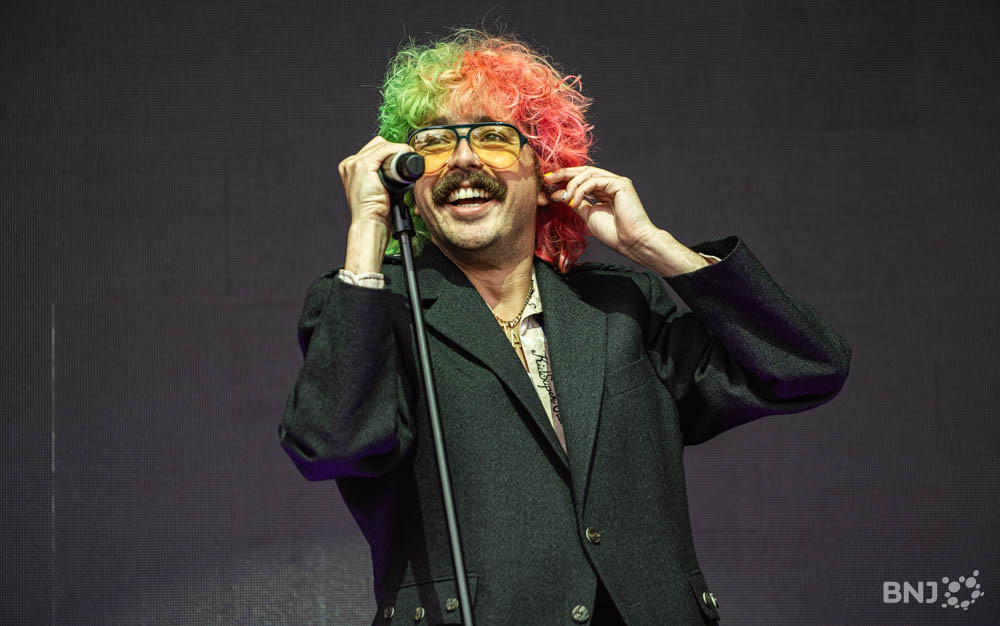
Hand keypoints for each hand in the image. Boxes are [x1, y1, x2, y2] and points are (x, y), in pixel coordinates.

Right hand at [338, 137, 411, 273]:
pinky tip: (406, 154)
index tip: (404, 158)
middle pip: (377, 144)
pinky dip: (397, 150)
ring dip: (397, 150)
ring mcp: (354, 164)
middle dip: (394, 150)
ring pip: (381, 145)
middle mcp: (350, 164)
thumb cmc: (375, 212)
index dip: (390, 152)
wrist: (370, 223)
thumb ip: (383, 179)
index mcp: (351, 169)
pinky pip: (384, 150)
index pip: (374, 150)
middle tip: (407, 160)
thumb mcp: (378, 191)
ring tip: (406, 160)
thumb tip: (400, 174)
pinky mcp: (362, 166)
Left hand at [544, 166, 708, 276]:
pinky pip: (594, 181)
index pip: (582, 178)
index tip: (547, 182)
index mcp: (604, 190)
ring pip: (588, 173)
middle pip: (584, 171)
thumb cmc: (613, 233)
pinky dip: (581, 190)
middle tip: (547, 179)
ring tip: (564, 198)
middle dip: (564, 174)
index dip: (564, 178)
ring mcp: (616, 182)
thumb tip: (556, 194)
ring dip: (572, 184)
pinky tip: (575, 202)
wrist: (632, 242)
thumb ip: (574, 202)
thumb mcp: (588, 215)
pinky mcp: (620, 184)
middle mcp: (610, 183)